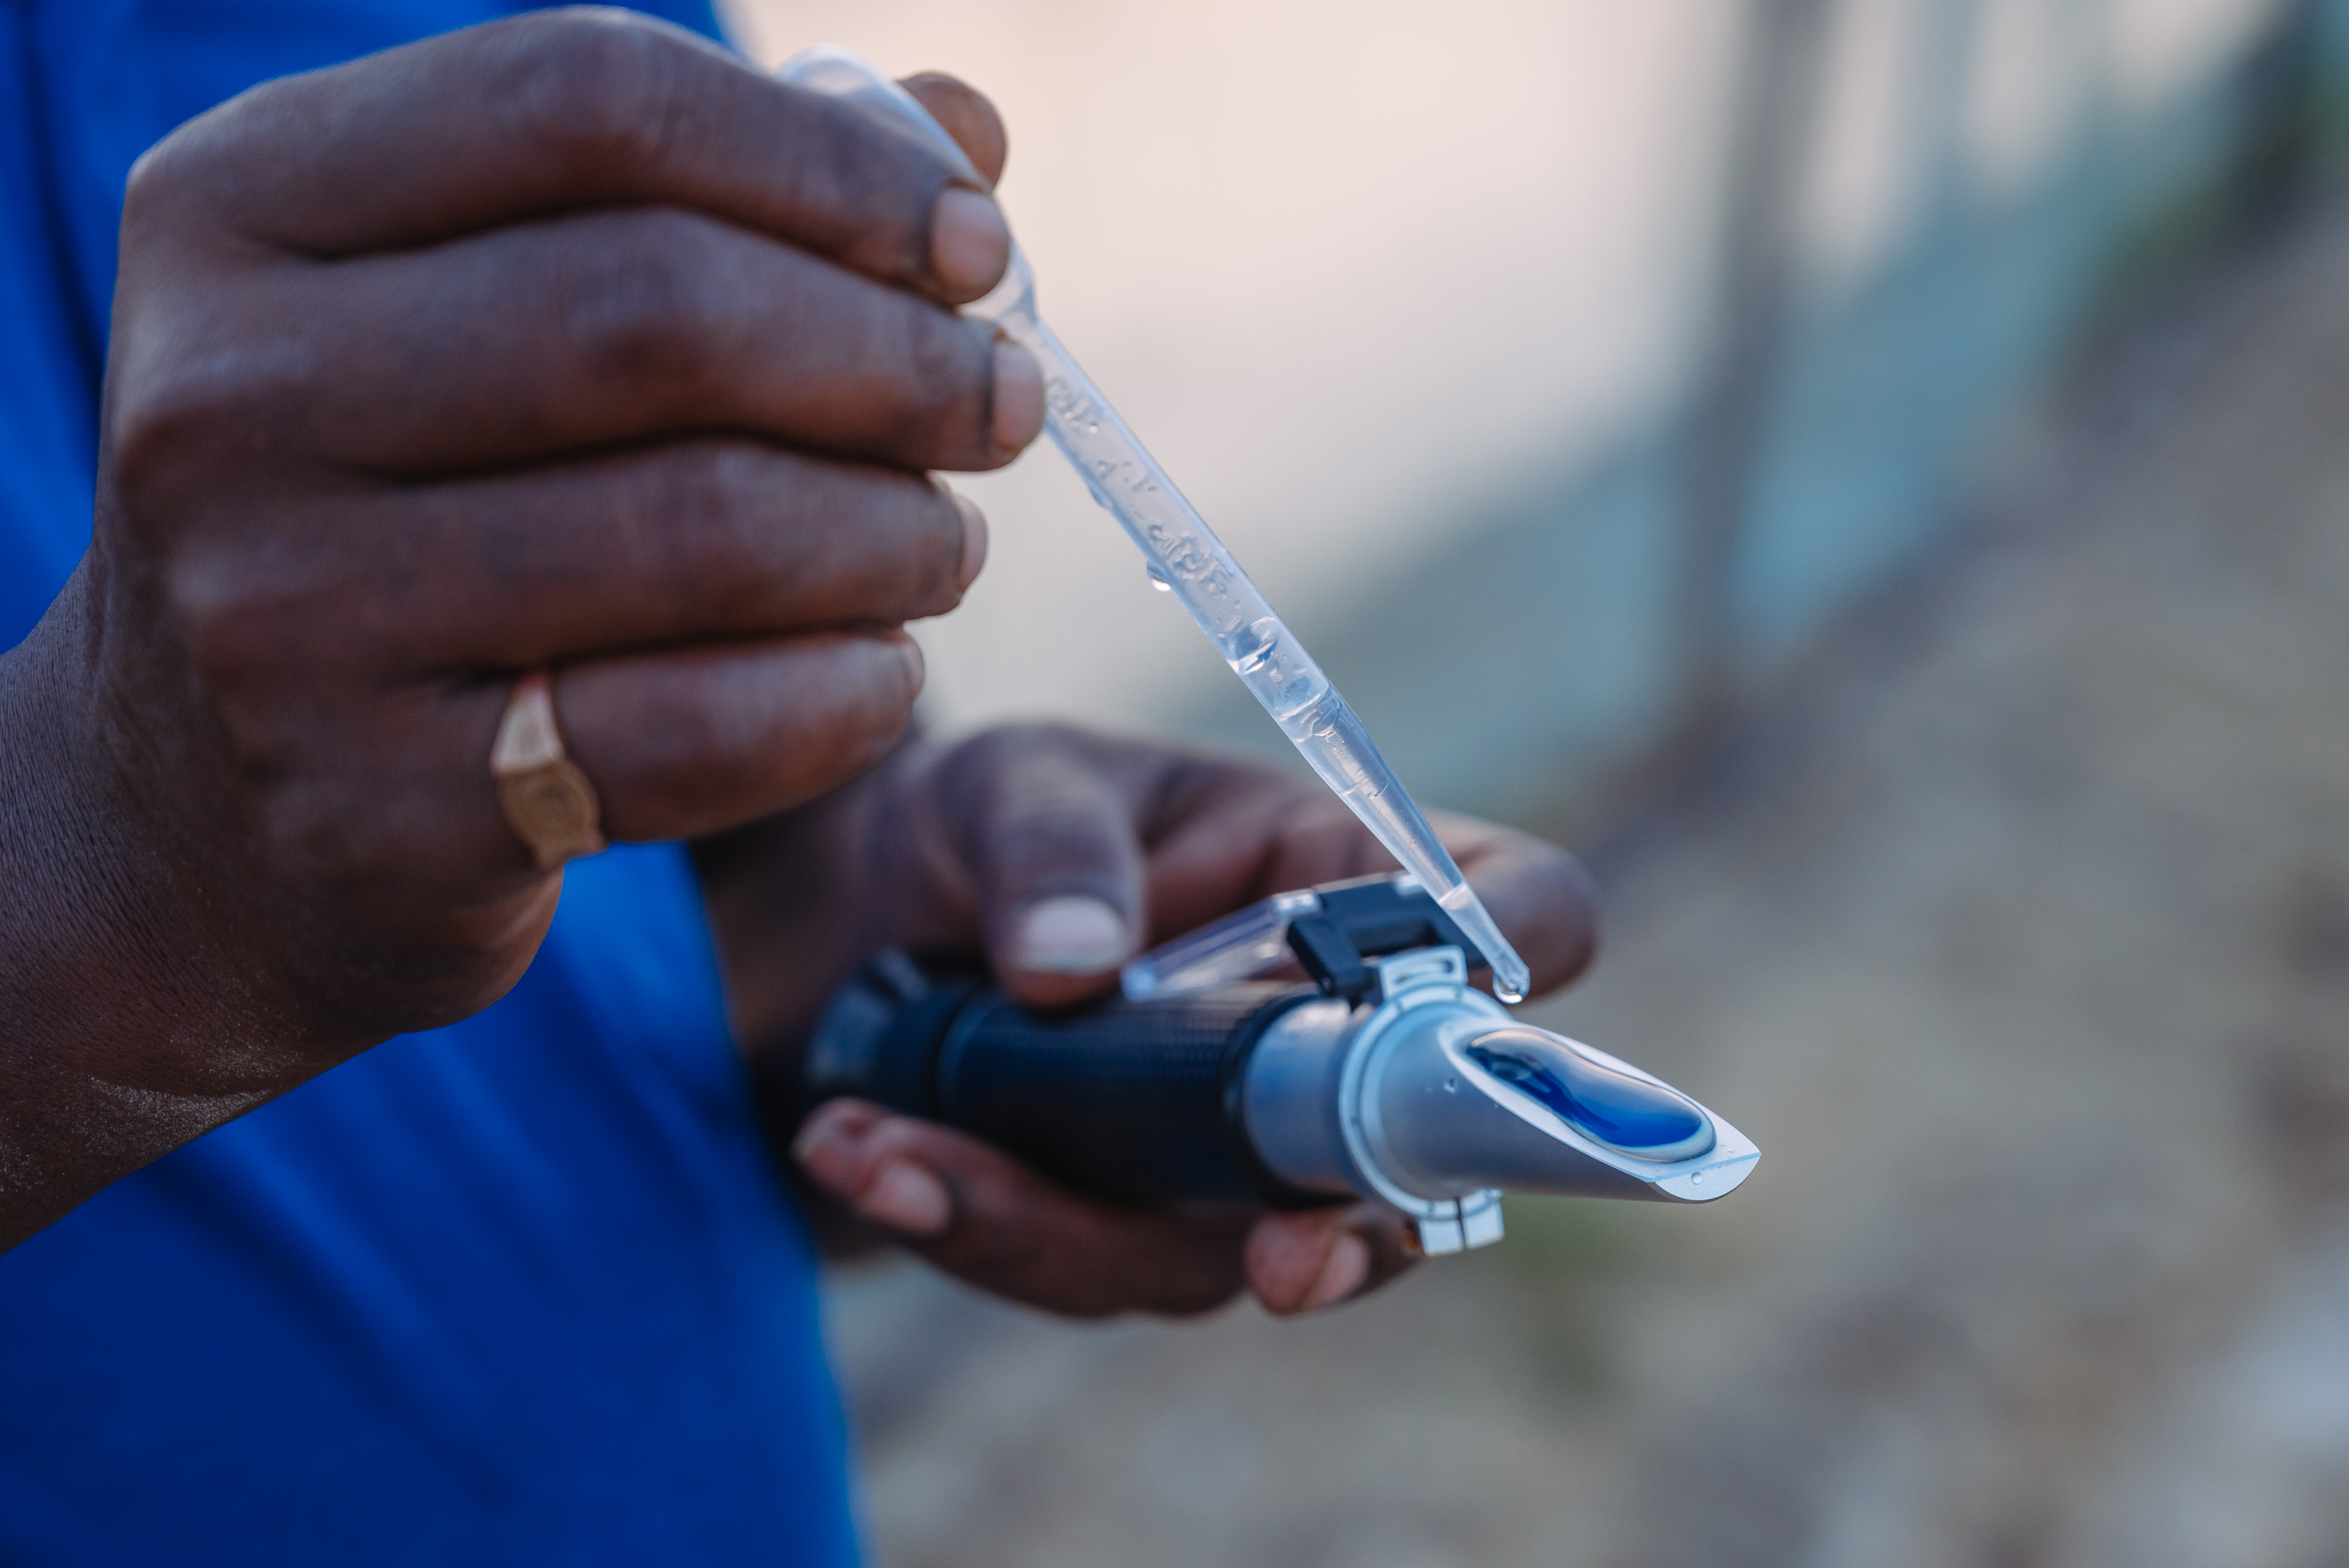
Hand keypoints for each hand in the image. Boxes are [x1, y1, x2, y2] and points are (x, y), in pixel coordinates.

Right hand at [0, 11, 1037, 1243]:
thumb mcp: (487, 312)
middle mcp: (228, 398)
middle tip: (999, 407)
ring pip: (708, 530)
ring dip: (896, 538)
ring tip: (942, 547)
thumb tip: (968, 136)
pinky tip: (882, 678)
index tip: (977, 247)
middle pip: (664, 312)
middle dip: (897, 363)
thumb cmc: (408, 511)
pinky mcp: (376, 811)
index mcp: (246, 209)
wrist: (202, 809)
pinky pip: (702, 733)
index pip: (588, 102)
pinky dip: (848, 699)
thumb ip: (711, 199)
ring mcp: (281, 616)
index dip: (830, 167)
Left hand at [700, 726, 1597, 1317]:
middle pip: (1418, 1160)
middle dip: (1346, 1233)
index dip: (1520, 959)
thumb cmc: (983, 820)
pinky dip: (964, 1219)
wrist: (857, 921)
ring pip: (1220, 1253)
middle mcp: (1327, 1034)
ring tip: (872, 1140)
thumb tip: (1072, 970)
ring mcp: (1238, 1153)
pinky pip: (1080, 1266)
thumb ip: (1049, 851)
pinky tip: (856, 1151)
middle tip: (1279, 1267)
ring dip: (1044, 1219)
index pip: (1514, 913)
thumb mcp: (1010, 785)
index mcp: (1349, 878)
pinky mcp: (1129, 1225)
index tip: (1463, 1004)